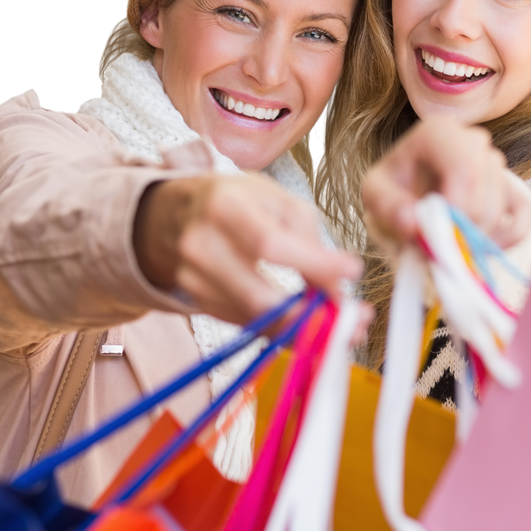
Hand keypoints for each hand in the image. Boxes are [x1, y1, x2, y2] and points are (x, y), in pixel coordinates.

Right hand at [134, 173, 361, 324]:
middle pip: (257, 296)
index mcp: (224, 206)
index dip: (313, 263)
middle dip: (310, 316)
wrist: (177, 213)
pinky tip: (307, 324)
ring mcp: (192, 279)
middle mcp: (200, 245)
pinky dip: (280, 329)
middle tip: (352, 323)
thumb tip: (337, 287)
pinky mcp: (196, 302)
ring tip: (340, 326)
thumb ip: (308, 238)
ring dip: (301, 331)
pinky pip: (246, 326)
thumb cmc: (238, 201)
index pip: (270, 244)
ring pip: (254, 320)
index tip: (353, 270)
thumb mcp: (276, 200)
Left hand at [361, 118, 530, 251]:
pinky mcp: (515, 188)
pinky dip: (504, 240)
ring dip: (476, 238)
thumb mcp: (375, 194)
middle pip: (485, 193)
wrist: (410, 197)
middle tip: (436, 245)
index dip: (457, 208)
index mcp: (439, 132)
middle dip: (462, 229)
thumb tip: (413, 224)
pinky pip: (524, 217)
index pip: (465, 168)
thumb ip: (388, 207)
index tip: (437, 233)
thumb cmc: (394, 190)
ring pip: (502, 209)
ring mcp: (498, 164)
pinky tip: (477, 246)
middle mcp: (474, 140)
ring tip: (448, 243)